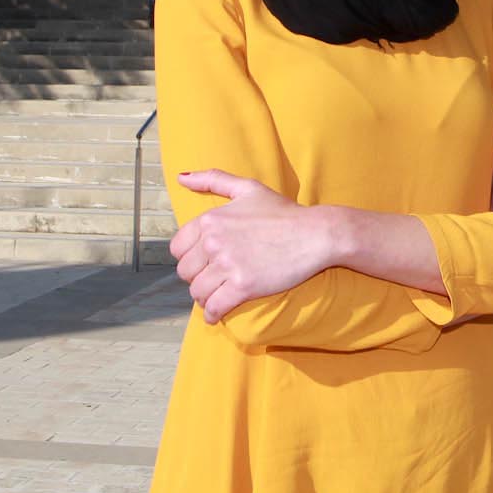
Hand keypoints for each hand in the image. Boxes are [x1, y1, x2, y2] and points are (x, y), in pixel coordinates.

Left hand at [170, 170, 333, 323]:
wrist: (315, 234)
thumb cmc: (283, 212)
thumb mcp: (248, 188)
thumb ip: (213, 179)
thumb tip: (181, 177)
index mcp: (211, 219)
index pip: (177, 248)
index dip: (189, 257)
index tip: (203, 262)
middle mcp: (215, 241)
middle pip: (185, 272)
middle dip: (197, 278)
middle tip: (212, 279)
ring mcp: (228, 264)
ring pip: (198, 292)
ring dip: (204, 297)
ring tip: (216, 296)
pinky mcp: (243, 286)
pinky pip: (214, 307)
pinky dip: (212, 314)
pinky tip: (217, 314)